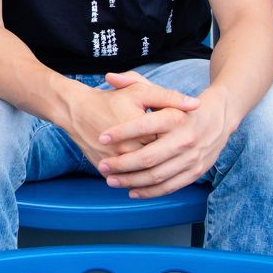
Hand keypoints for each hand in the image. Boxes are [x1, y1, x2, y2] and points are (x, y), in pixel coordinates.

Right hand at [59, 74, 195, 169]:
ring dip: (155, 177)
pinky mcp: (103, 168)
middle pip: (157, 162)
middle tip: (176, 158)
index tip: (183, 141)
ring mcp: (115, 162)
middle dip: (169, 162)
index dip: (179, 144)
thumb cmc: (110, 99)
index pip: (170, 144)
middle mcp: (128, 150)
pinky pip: (123, 179)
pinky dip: (135, 180)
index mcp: (144, 131)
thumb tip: (196, 104)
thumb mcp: (141, 92)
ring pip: (141, 175)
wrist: (76, 110)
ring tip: (164, 170)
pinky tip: (146, 178)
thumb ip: (169, 97)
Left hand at [97, 72, 229, 198]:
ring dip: (131, 181)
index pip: (143, 126)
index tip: (102, 136)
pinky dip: (150, 192)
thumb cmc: (180, 107)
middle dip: (122, 164)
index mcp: (174, 117)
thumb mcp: (159, 92)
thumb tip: (109, 76)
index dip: (120, 132)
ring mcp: (191, 158)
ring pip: (156, 175)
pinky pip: (170, 186)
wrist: (218, 119)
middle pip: (148, 157)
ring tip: (112, 180)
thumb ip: (133, 82)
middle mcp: (184, 138)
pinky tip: (132, 191)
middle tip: (103, 165)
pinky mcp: (195, 172)